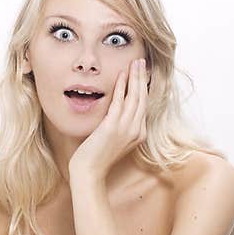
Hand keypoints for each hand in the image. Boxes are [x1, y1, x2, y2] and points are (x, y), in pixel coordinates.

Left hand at [68, 58, 147, 179]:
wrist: (89, 172)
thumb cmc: (96, 157)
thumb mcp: (113, 140)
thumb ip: (118, 126)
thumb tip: (115, 112)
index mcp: (139, 134)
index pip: (144, 105)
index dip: (143, 87)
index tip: (141, 73)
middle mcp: (136, 130)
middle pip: (142, 98)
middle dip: (142, 78)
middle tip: (141, 61)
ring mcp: (126, 129)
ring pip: (135, 97)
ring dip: (134, 77)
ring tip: (135, 63)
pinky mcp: (113, 127)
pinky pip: (120, 102)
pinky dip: (121, 87)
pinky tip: (121, 75)